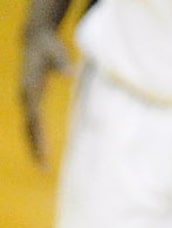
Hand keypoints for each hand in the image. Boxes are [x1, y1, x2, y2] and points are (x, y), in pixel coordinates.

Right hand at [20, 29, 72, 165]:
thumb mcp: (56, 51)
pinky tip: (42, 153)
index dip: (40, 136)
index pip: (35, 118)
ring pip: (28, 129)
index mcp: (30, 88)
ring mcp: (26, 99)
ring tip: (42, 168)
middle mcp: (25, 96)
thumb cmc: (49, 46)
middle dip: (35, 148)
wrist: (35, 39)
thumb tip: (70, 73)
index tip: (46, 152)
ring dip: (33, 148)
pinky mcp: (30, 101)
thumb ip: (63, 62)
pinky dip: (35, 139)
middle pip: (29, 128)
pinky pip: (31, 125)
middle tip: (44, 168)